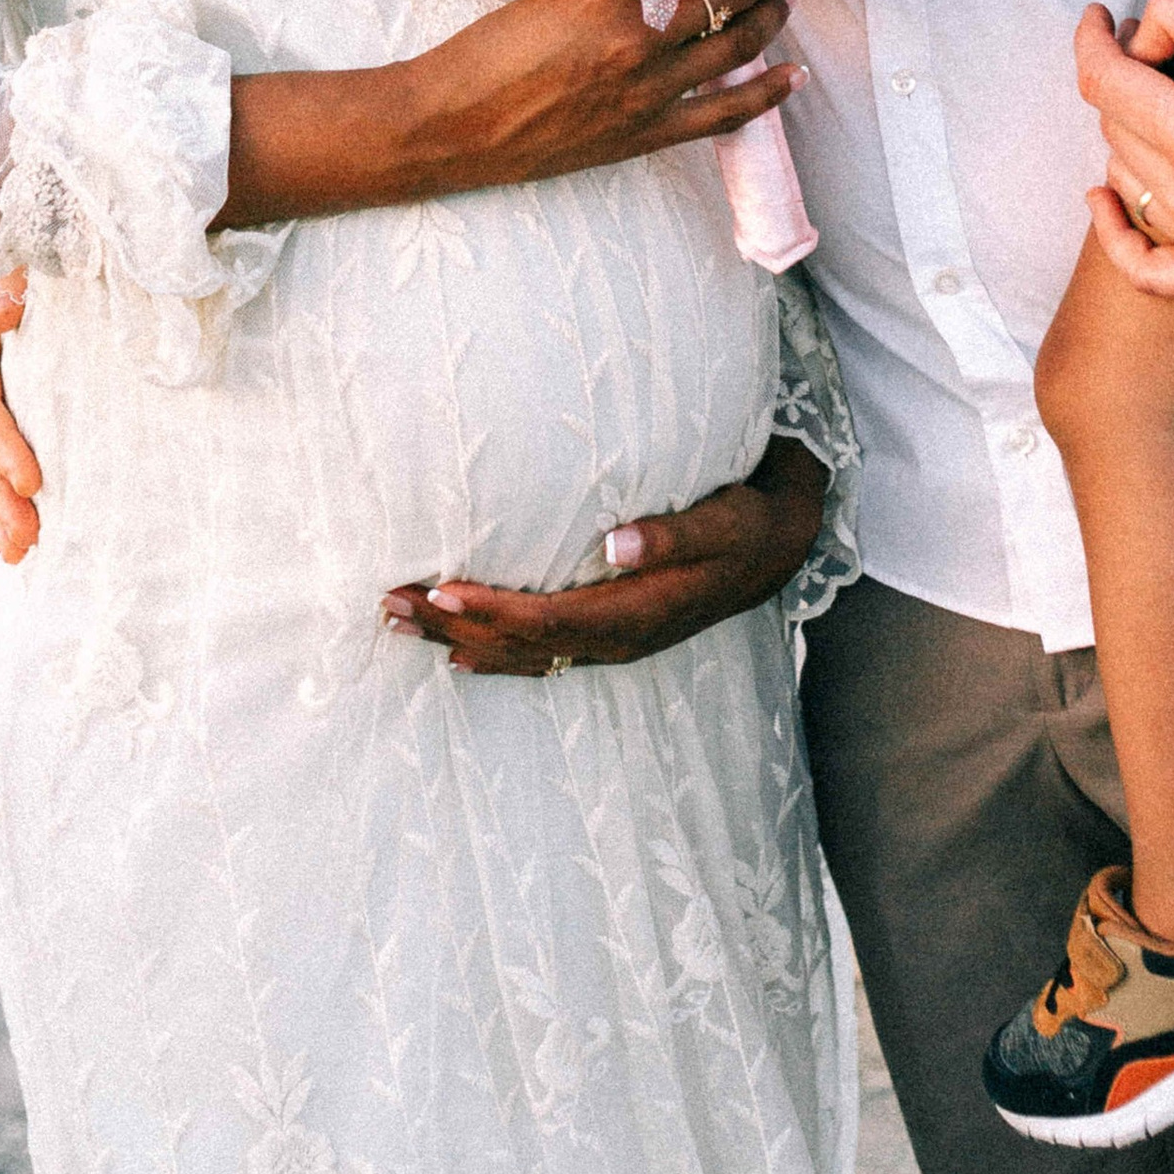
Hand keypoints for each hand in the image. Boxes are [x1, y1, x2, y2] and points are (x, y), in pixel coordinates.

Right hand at [359, 0, 797, 212]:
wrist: (451, 126)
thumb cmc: (482, 56)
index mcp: (609, 2)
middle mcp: (638, 46)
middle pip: (721, 4)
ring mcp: (647, 96)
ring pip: (733, 53)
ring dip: (767, 25)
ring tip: (783, 3)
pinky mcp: (644, 136)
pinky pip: (722, 115)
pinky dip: (763, 96)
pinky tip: (790, 79)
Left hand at [381, 439, 826, 676]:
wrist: (783, 544)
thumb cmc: (752, 520)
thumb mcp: (729, 519)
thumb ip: (677, 532)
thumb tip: (617, 544)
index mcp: (641, 615)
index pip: (552, 621)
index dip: (495, 613)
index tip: (442, 593)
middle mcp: (620, 638)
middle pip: (523, 645)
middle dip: (454, 628)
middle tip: (390, 605)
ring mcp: (614, 641)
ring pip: (525, 654)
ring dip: (459, 641)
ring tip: (397, 622)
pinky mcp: (610, 631)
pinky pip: (541, 654)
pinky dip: (494, 653)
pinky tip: (455, 652)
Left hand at [1073, 0, 1173, 301]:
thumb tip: (1135, 42)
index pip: (1101, 79)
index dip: (1092, 39)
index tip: (1100, 20)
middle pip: (1112, 126)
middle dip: (1125, 81)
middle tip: (1157, 57)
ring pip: (1124, 179)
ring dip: (1132, 139)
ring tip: (1168, 111)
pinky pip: (1142, 267)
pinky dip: (1114, 231)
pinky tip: (1104, 198)